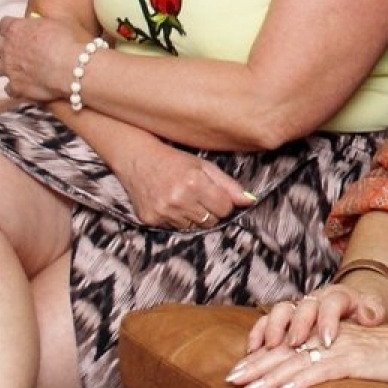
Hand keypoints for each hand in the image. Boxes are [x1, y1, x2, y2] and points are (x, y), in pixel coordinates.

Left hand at [0, 14, 87, 102]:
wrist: (72, 67)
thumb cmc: (67, 42)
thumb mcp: (54, 23)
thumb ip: (40, 23)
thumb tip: (38, 23)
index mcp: (17, 29)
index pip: (3, 24)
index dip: (10, 26)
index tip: (17, 29)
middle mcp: (8, 48)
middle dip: (0, 45)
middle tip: (10, 47)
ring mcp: (10, 68)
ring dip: (0, 65)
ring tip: (10, 67)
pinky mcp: (16, 86)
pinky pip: (7, 88)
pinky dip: (13, 87)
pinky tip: (22, 85)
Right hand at [113, 134, 256, 228]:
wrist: (136, 158)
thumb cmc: (173, 160)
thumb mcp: (203, 166)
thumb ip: (228, 185)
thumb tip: (250, 201)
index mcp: (194, 182)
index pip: (225, 208)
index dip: (223, 202)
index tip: (215, 194)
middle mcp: (178, 199)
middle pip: (211, 221)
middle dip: (210, 210)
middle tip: (198, 195)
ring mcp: (163, 211)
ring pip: (193, 227)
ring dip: (193, 216)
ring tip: (182, 197)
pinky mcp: (150, 220)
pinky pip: (175, 229)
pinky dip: (176, 219)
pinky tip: (169, 203)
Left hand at [226, 317, 387, 387]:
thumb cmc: (382, 358)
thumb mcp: (348, 356)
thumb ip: (323, 360)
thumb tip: (293, 377)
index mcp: (323, 335)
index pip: (285, 346)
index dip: (260, 358)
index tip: (236, 370)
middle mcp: (328, 337)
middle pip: (286, 351)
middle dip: (257, 365)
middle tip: (232, 378)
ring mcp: (340, 348)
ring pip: (299, 360)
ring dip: (272, 375)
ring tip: (250, 387)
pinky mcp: (354, 360)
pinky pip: (323, 370)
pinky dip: (302, 381)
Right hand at [247, 279, 387, 353]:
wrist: (352, 307)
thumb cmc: (364, 314)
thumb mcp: (374, 311)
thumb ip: (373, 311)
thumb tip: (369, 315)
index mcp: (339, 295)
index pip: (332, 302)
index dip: (328, 320)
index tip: (328, 340)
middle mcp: (315, 298)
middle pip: (303, 306)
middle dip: (297, 325)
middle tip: (294, 343)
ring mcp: (298, 307)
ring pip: (281, 310)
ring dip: (273, 328)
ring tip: (269, 348)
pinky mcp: (284, 318)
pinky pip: (266, 321)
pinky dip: (258, 334)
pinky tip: (253, 350)